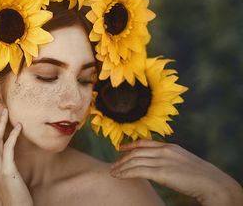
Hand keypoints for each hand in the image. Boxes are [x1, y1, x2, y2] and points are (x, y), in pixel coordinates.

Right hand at [0, 105, 32, 205]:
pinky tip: (19, 126)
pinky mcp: (7, 170)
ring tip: (7, 110)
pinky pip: (8, 148)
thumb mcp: (8, 175)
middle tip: (1, 105)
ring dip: (1, 123)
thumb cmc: (15, 193)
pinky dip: (13, 135)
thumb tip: (10, 151)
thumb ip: (6, 163)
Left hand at [109, 139, 242, 205]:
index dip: (131, 145)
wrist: (212, 182)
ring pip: (134, 161)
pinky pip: (137, 171)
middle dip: (122, 159)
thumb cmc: (201, 176)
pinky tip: (119, 176)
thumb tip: (162, 165)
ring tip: (113, 172)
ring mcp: (162, 161)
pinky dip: (125, 173)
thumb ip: (171, 159)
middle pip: (136, 152)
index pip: (145, 143)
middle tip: (113, 165)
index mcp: (170, 146)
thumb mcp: (184, 161)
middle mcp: (164, 151)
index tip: (121, 149)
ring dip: (121, 167)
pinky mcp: (161, 173)